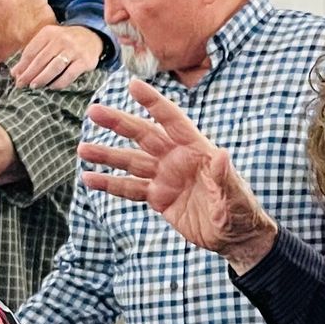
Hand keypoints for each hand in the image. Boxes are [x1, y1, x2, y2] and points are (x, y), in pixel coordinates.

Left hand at [10, 23, 104, 88]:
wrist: (91, 36)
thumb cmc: (63, 42)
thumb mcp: (48, 41)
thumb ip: (32, 54)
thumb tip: (15, 73)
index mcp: (49, 33)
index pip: (31, 51)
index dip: (22, 65)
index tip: (15, 76)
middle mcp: (61, 39)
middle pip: (41, 59)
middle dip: (29, 73)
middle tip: (21, 84)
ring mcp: (74, 50)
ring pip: (54, 67)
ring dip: (42, 78)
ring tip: (33, 86)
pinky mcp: (84, 61)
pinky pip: (69, 74)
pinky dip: (59, 82)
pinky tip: (52, 87)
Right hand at [77, 80, 277, 268]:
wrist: (234, 238)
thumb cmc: (241, 212)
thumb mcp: (235, 196)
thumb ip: (224, 177)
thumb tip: (221, 154)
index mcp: (196, 150)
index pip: (172, 121)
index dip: (153, 103)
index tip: (133, 85)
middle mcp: (176, 158)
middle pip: (144, 135)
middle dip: (119, 124)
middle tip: (94, 112)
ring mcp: (165, 177)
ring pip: (131, 161)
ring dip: (107, 155)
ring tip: (83, 149)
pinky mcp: (158, 197)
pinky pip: (130, 188)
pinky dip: (111, 184)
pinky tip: (90, 179)